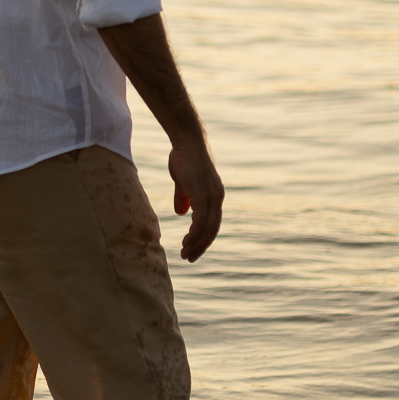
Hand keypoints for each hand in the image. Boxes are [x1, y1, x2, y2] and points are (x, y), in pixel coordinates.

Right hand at [167, 135, 223, 261]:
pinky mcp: (204, 195)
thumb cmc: (184, 157)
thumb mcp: (183, 182)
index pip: (212, 223)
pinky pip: (201, 221)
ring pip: (208, 228)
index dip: (203, 237)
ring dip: (197, 243)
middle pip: (212, 229)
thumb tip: (181, 213)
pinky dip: (194, 234)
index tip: (192, 247)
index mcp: (214, 196)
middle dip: (201, 246)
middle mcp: (217, 198)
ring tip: (185, 254)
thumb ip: (184, 198)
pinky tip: (186, 242)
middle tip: (189, 258)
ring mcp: (212, 197)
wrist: (187, 141)